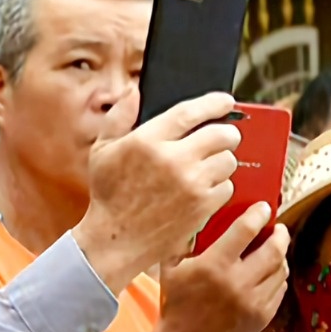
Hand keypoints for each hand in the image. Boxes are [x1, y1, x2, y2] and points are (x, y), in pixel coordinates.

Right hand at [74, 92, 239, 290]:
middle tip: (221, 137)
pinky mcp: (203, 206)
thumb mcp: (102, 151)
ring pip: (228, 160)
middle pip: (221, 134)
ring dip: (221, 160)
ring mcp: (191, 184)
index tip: (226, 101)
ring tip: (206, 166)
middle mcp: (173, 159)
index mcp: (148, 141)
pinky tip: (202, 189)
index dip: (214, 103)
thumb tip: (134, 91)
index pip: (191, 112)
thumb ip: (118, 117)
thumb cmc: (109, 195)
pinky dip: (219, 186)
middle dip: (226, 133)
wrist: (117, 240)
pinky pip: (227, 186)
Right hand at [157, 203, 289, 331]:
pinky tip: (269, 273)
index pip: (245, 230)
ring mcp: (253, 302)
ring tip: (275, 249)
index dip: (258, 215)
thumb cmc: (176, 303)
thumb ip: (186, 240)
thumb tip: (204, 215)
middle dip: (280, 234)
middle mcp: (238, 283)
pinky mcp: (262, 317)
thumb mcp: (170, 267)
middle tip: (278, 228)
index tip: (264, 208)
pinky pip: (280, 289)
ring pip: (281, 270)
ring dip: (280, 256)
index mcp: (214, 266)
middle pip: (273, 250)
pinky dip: (278, 277)